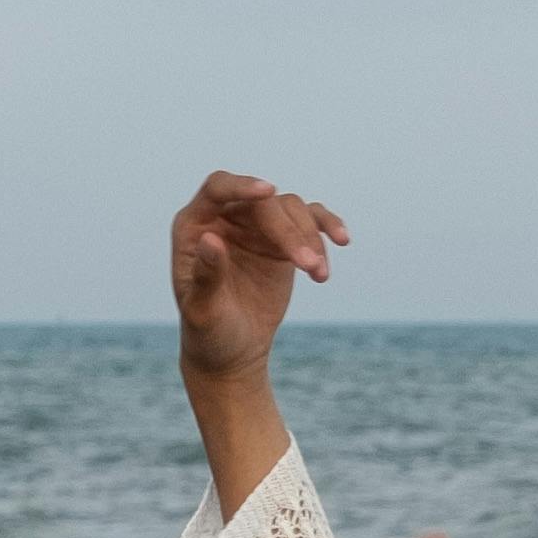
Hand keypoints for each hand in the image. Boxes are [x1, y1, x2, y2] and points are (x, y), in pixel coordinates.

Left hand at [172, 169, 348, 378]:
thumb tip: (211, 239)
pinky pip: (310, 220)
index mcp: (195, 226)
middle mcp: (226, 218)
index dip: (242, 186)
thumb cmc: (208, 332)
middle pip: (263, 204)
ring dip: (310, 237)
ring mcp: (256, 227)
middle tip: (308, 264)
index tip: (268, 191)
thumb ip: (206, 275)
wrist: (232, 351)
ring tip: (319, 274)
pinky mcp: (283, 240)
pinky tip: (342, 241)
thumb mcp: (202, 310)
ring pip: (291, 209)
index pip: (218, 189)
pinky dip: (326, 228)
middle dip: (289, 231)